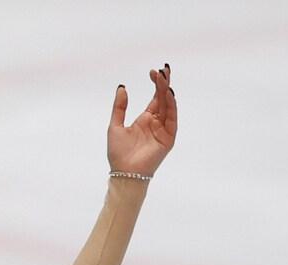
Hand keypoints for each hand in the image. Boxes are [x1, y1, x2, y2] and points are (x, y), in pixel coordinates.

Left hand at [108, 63, 176, 177]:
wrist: (123, 172)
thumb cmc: (118, 152)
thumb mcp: (115, 125)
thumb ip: (119, 107)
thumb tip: (122, 88)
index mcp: (146, 119)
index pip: (155, 98)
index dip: (156, 84)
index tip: (153, 71)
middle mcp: (157, 123)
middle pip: (163, 99)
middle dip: (164, 84)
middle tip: (163, 69)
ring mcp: (164, 130)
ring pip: (168, 107)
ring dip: (167, 92)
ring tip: (164, 78)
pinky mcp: (168, 138)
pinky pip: (172, 119)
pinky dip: (171, 106)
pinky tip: (168, 94)